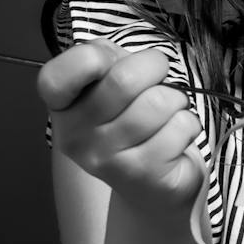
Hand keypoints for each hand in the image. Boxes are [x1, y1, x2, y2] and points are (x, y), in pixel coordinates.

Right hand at [40, 40, 203, 220]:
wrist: (152, 187)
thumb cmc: (133, 119)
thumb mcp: (110, 80)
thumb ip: (104, 57)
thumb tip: (111, 57)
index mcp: (62, 107)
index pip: (55, 77)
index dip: (91, 58)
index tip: (110, 64)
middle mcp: (74, 136)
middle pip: (124, 79)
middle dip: (155, 67)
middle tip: (158, 80)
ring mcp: (106, 159)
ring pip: (158, 102)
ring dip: (176, 100)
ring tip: (168, 112)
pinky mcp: (141, 174)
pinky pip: (180, 127)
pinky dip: (188, 124)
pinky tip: (176, 137)